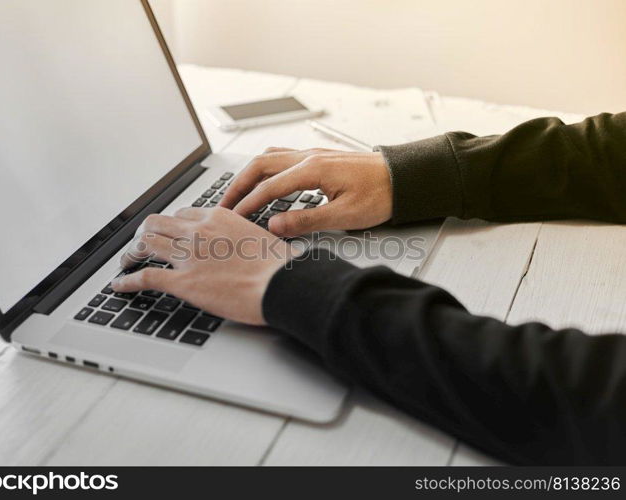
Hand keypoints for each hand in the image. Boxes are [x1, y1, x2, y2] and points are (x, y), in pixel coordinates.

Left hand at [111, 207, 296, 324]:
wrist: (283, 284)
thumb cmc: (280, 265)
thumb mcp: (260, 237)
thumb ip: (241, 236)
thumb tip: (242, 245)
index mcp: (218, 218)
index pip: (183, 213)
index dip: (171, 224)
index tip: (168, 232)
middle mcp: (198, 231)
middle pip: (157, 224)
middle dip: (144, 233)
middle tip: (140, 243)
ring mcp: (188, 256)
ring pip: (145, 244)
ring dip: (131, 253)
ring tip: (126, 261)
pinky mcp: (183, 282)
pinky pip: (145, 276)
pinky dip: (127, 281)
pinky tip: (119, 285)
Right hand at [219, 147, 392, 236]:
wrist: (405, 178)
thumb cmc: (380, 195)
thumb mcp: (344, 216)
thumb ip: (305, 221)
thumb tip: (274, 225)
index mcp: (312, 169)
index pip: (268, 187)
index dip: (247, 204)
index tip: (232, 218)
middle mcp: (308, 157)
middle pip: (260, 165)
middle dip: (238, 184)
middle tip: (223, 204)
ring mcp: (313, 154)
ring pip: (269, 157)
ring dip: (249, 174)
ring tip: (237, 193)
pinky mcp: (319, 158)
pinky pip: (282, 157)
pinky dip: (265, 169)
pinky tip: (264, 180)